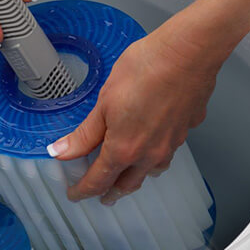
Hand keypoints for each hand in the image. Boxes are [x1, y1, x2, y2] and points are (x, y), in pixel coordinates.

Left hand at [47, 13, 221, 205]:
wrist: (188, 53)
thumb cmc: (146, 70)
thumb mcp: (104, 102)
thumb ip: (84, 134)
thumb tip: (61, 151)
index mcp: (124, 149)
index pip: (99, 181)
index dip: (84, 190)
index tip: (75, 194)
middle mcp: (150, 154)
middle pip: (127, 184)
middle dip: (111, 192)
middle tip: (102, 196)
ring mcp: (172, 144)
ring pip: (152, 171)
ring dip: (137, 177)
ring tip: (129, 175)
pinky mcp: (187, 129)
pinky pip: (169, 151)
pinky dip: (157, 156)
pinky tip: (154, 143)